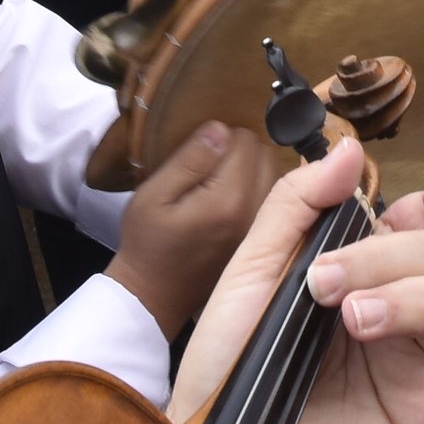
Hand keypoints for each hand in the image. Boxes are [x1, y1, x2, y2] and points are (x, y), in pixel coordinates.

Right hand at [102, 121, 257, 341]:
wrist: (156, 294)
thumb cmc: (148, 243)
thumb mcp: (152, 196)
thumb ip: (189, 160)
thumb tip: (221, 129)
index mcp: (228, 200)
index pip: (244, 140)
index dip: (219, 136)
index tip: (197, 153)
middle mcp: (256, 211)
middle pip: (265, 152)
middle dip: (239, 150)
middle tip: (207, 167)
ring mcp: (265, 226)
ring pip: (274, 170)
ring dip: (251, 167)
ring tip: (218, 181)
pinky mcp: (266, 236)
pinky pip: (275, 194)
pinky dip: (258, 185)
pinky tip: (232, 197)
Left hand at [174, 139, 423, 423]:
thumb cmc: (228, 371)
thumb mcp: (249, 276)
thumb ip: (296, 208)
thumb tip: (348, 151)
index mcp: (363, 272)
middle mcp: (400, 311)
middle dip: (386, 258)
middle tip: (326, 289)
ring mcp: (417, 364)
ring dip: (413, 300)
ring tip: (356, 324)